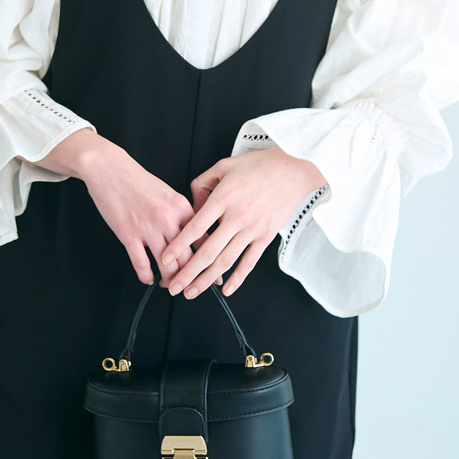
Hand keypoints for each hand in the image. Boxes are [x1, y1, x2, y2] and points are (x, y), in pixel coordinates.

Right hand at [25, 129, 198, 285]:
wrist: (111, 170)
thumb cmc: (139, 182)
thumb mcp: (170, 194)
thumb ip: (183, 216)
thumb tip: (195, 237)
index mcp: (182, 208)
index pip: (204, 240)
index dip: (211, 261)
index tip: (214, 273)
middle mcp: (168, 219)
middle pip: (188, 258)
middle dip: (191, 278)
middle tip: (191, 286)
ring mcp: (148, 228)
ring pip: (167, 266)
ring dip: (169, 281)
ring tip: (168, 285)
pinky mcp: (128, 234)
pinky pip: (141, 264)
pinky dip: (146, 276)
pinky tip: (148, 278)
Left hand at [159, 147, 327, 298]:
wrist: (293, 169)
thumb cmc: (257, 165)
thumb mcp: (223, 166)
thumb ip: (201, 185)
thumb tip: (191, 208)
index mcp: (223, 198)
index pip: (195, 228)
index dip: (179, 246)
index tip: (165, 259)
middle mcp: (237, 217)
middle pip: (208, 251)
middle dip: (188, 273)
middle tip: (174, 287)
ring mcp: (253, 229)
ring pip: (225, 261)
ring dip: (206, 280)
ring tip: (191, 292)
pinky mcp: (267, 236)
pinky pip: (250, 262)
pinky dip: (238, 279)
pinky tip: (225, 291)